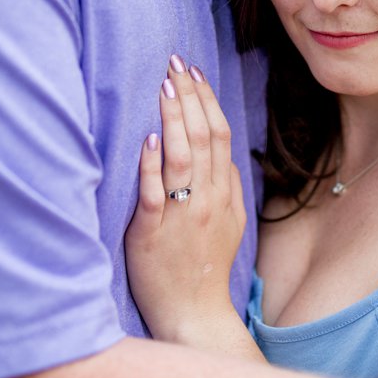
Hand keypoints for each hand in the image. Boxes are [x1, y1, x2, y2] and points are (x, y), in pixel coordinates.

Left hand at [123, 59, 246, 345]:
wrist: (193, 314)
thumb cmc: (205, 268)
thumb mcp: (230, 222)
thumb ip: (226, 186)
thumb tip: (220, 152)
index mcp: (224, 192)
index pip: (219, 133)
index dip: (207, 100)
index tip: (195, 71)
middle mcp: (206, 197)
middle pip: (201, 136)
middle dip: (188, 96)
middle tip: (175, 63)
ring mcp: (181, 215)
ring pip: (181, 157)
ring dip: (173, 118)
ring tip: (164, 86)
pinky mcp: (152, 234)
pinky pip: (154, 194)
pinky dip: (151, 165)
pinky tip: (147, 139)